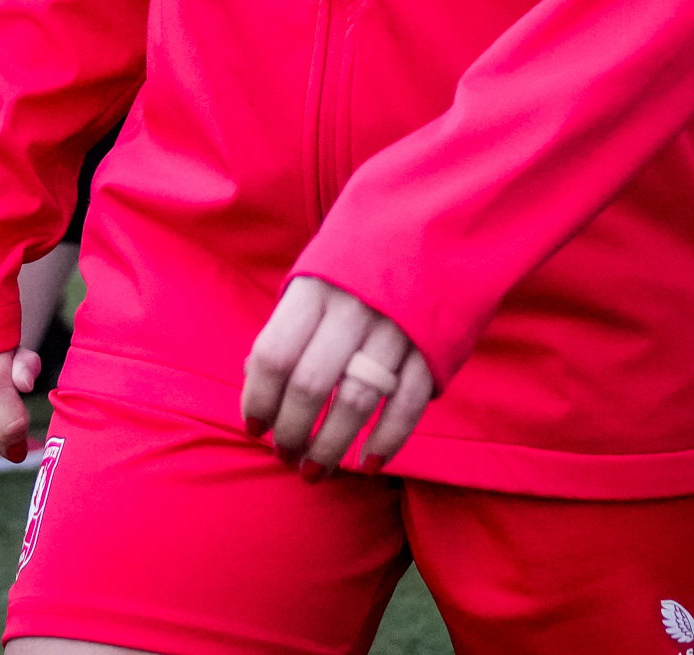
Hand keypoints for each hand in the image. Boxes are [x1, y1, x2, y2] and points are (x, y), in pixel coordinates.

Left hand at [241, 276, 436, 473]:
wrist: (438, 222)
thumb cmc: (362, 260)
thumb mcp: (317, 275)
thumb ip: (289, 324)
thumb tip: (257, 379)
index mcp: (316, 288)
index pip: (274, 355)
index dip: (259, 399)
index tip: (255, 427)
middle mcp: (354, 307)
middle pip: (312, 385)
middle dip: (293, 432)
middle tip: (286, 455)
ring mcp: (397, 327)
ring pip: (357, 401)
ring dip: (332, 446)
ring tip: (316, 470)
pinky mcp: (432, 345)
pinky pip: (407, 403)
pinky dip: (388, 440)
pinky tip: (368, 462)